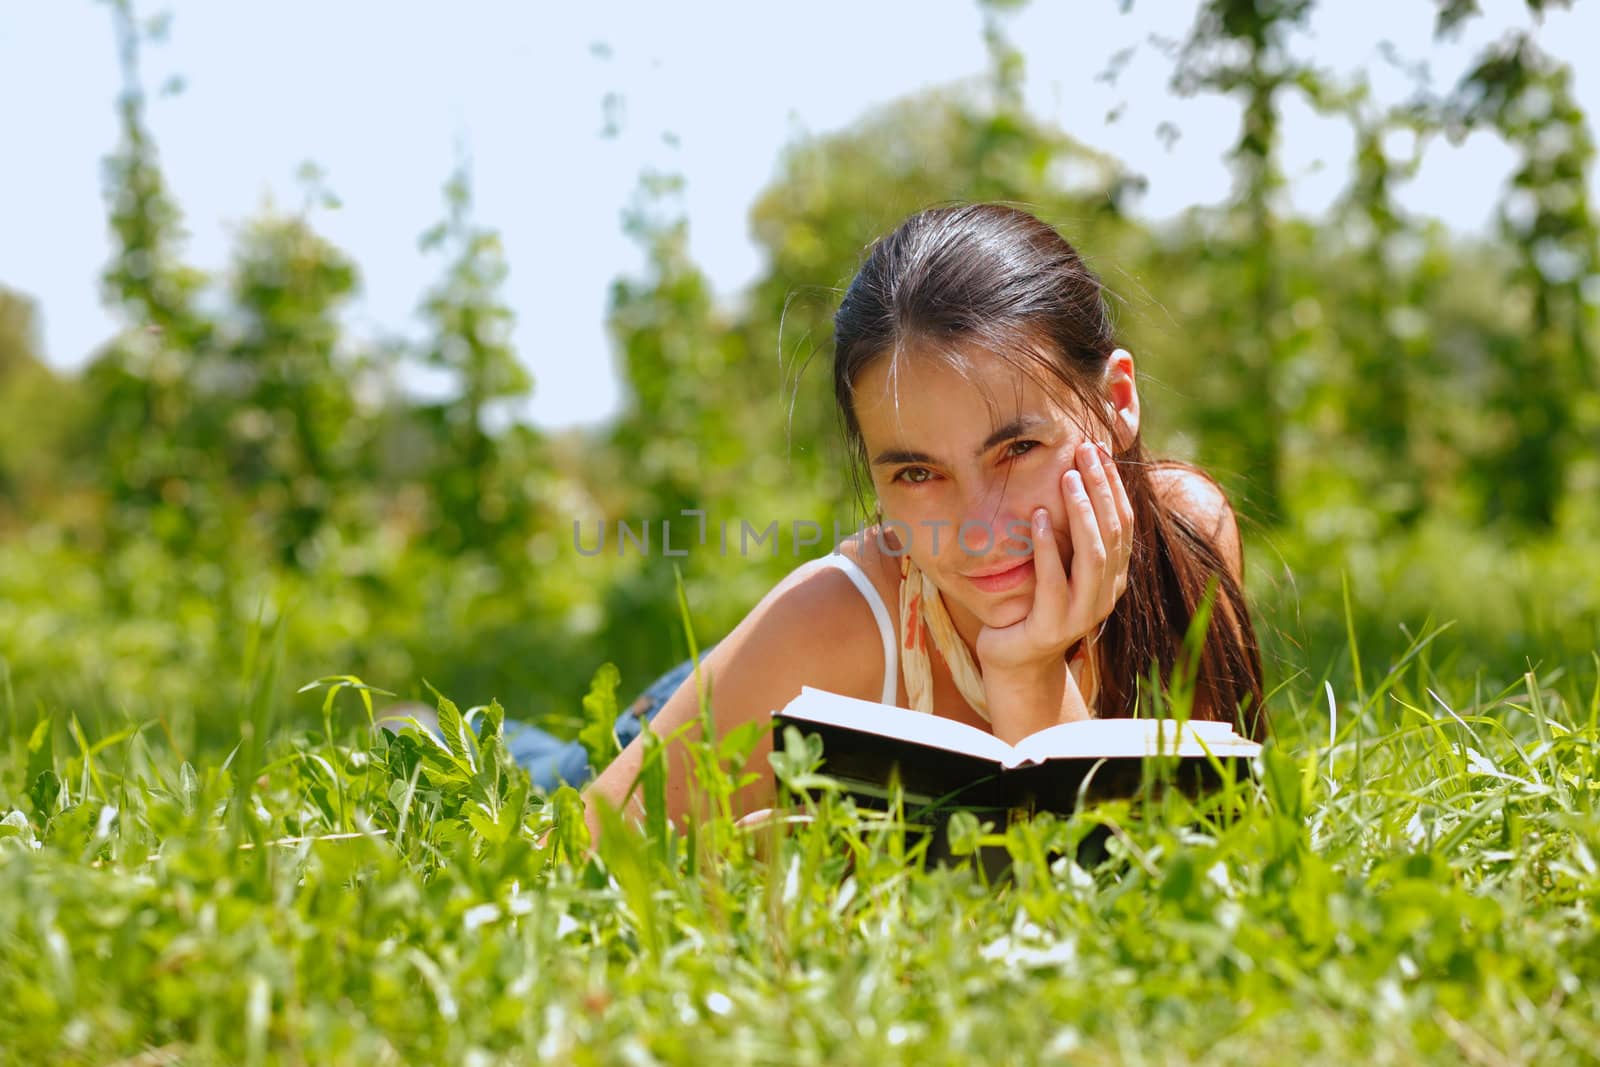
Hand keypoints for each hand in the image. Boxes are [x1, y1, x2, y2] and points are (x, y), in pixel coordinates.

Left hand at [975, 440, 1134, 679]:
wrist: (1016, 660)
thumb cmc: (1035, 603)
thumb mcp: (1061, 565)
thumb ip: (1074, 535)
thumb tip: (1076, 477)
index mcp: (1113, 577)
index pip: (1124, 522)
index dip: (1114, 485)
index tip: (1098, 450)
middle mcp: (1105, 595)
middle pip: (1113, 533)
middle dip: (1101, 489)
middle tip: (1085, 453)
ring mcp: (1082, 614)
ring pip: (1093, 556)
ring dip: (1081, 513)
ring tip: (1067, 479)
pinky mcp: (1052, 626)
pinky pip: (1053, 581)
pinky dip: (1047, 547)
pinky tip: (1037, 517)